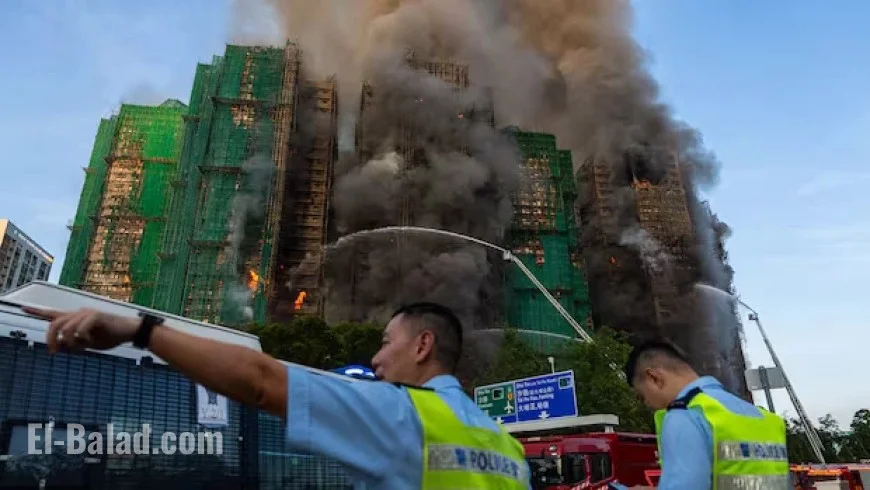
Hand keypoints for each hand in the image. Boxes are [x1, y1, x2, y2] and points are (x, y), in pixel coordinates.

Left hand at [23, 307, 140, 352]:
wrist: (129, 332)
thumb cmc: (109, 337)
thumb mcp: (86, 345)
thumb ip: (71, 345)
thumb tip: (58, 347)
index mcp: (75, 319)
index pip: (52, 314)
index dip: (37, 312)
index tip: (22, 308)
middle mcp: (78, 312)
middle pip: (54, 324)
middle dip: (51, 339)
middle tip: (54, 352)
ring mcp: (87, 313)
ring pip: (66, 328)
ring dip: (71, 342)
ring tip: (81, 347)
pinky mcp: (96, 315)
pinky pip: (80, 330)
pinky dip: (82, 339)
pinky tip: (90, 342)